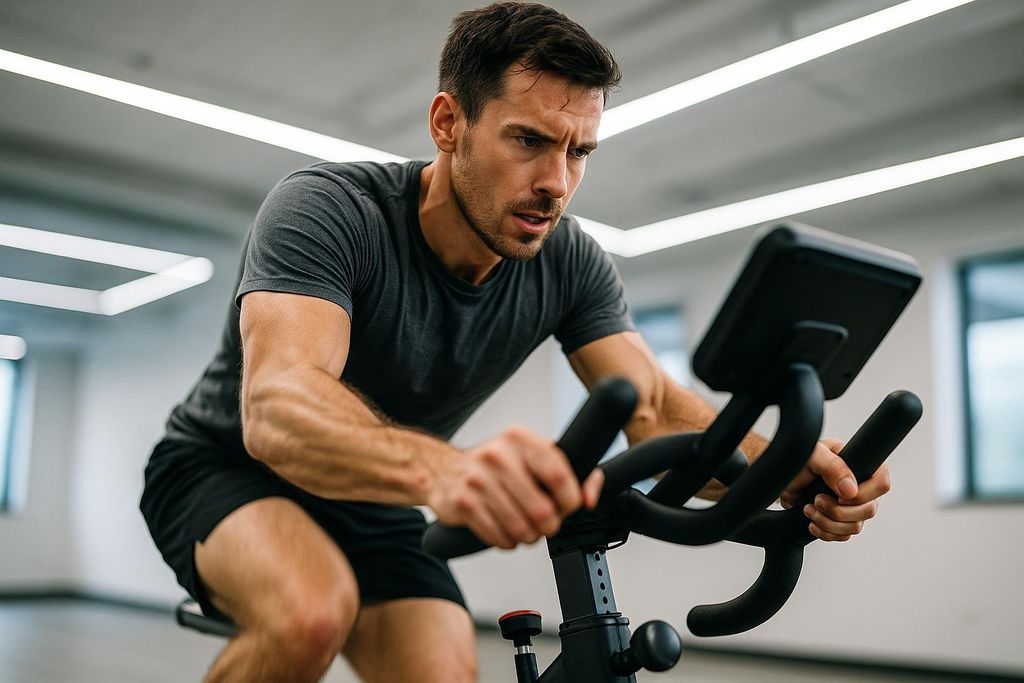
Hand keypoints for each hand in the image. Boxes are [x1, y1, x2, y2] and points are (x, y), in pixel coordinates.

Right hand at [427, 426, 604, 548]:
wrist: (443, 470)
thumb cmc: (496, 466)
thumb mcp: (533, 456)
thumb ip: (570, 471)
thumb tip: (590, 497)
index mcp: (522, 440)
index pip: (559, 475)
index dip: (570, 500)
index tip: (568, 507)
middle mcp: (498, 455)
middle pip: (542, 509)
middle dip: (549, 525)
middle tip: (545, 523)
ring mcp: (478, 479)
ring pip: (520, 527)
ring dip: (528, 536)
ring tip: (525, 529)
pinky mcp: (463, 503)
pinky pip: (498, 536)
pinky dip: (507, 541)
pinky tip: (505, 530)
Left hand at [779, 438, 891, 541]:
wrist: (781, 479)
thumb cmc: (797, 461)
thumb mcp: (813, 456)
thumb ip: (833, 467)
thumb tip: (852, 490)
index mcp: (861, 465)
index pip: (881, 484)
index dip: (862, 495)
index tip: (839, 496)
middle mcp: (861, 486)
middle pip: (869, 510)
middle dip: (838, 511)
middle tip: (817, 500)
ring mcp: (853, 505)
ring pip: (855, 527)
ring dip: (828, 522)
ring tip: (809, 509)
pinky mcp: (842, 520)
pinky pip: (843, 536)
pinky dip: (826, 532)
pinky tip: (812, 522)